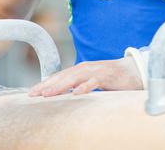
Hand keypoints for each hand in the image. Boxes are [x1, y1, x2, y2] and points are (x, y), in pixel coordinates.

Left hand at [28, 58, 142, 96]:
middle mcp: (83, 68)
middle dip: (46, 85)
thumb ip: (78, 86)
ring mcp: (94, 71)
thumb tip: (64, 95)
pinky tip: (76, 93)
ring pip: (73, 78)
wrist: (132, 70)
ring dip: (59, 86)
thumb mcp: (90, 82)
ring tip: (47, 94)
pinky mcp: (106, 76)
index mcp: (78, 70)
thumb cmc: (110, 78)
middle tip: (33, 94)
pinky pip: (93, 82)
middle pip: (61, 77)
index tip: (31, 93)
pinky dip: (84, 87)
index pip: (58, 77)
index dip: (44, 84)